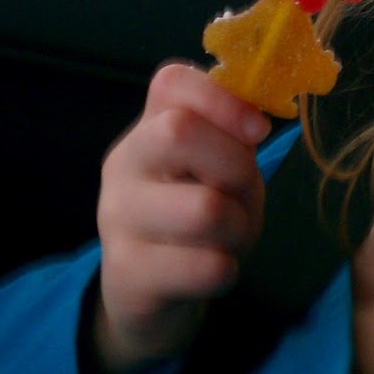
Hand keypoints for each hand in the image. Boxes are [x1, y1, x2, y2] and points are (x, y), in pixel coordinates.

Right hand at [94, 62, 269, 373]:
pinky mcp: (127, 274)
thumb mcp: (218, 167)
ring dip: (239, 228)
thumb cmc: (194, 215)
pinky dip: (227, 271)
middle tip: (242, 197)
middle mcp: (123, 165)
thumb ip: (232, 136)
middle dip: (237, 169)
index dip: (225, 100)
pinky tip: (209, 270)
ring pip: (205, 209)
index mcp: (148, 128)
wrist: (146, 291)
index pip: (172, 81)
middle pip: (179, 132)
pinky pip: (207, 267)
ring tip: (228, 238)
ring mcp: (116, 219)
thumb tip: (255, 122)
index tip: (257, 131)